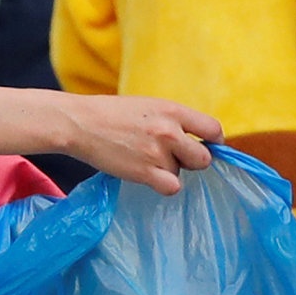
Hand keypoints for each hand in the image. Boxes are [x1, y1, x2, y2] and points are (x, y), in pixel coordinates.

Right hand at [57, 93, 219, 192]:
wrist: (81, 123)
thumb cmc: (113, 115)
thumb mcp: (149, 107)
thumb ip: (174, 121)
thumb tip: (196, 141)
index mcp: (172, 110)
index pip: (213, 129)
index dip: (213, 142)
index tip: (204, 147)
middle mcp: (169, 131)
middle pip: (204, 158)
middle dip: (193, 161)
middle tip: (174, 158)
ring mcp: (157, 152)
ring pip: (181, 173)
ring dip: (168, 171)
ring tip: (145, 159)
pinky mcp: (145, 172)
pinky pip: (172, 187)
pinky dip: (163, 186)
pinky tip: (148, 176)